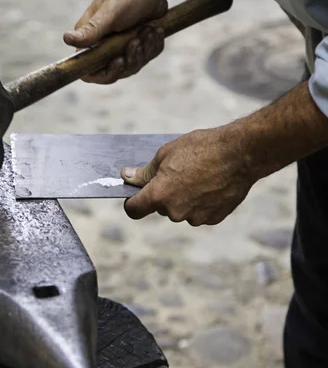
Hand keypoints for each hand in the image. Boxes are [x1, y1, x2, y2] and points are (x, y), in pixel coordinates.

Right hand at [64, 0, 167, 83]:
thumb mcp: (109, 14)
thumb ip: (90, 30)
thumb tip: (66, 39)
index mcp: (91, 42)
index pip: (91, 72)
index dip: (104, 74)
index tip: (118, 62)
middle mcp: (105, 47)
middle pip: (116, 72)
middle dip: (130, 58)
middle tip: (137, 40)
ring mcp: (123, 47)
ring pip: (134, 65)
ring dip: (144, 50)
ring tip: (148, 30)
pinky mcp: (139, 44)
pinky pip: (147, 56)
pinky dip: (154, 45)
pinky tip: (155, 30)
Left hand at [121, 127, 257, 225]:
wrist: (240, 153)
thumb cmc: (201, 149)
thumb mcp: (165, 154)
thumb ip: (144, 172)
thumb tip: (127, 176)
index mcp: (159, 195)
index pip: (133, 210)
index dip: (132, 202)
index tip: (136, 194)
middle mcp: (175, 212)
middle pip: (159, 208)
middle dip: (163, 194)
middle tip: (177, 173)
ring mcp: (195, 217)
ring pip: (180, 211)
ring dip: (182, 199)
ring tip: (198, 177)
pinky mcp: (213, 219)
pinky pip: (199, 213)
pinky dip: (200, 203)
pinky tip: (211, 185)